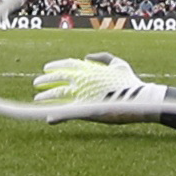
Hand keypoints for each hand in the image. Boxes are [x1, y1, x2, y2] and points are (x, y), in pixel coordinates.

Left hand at [31, 53, 153, 113]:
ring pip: (59, 95)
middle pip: (59, 79)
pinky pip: (68, 113)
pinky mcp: (86, 110)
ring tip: (37, 100)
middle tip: (36, 84)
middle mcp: (83, 80)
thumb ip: (103, 57)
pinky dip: (57, 116)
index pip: (67, 65)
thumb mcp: (119, 64)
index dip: (55, 66)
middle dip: (46, 81)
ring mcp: (83, 95)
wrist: (139, 99)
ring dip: (46, 97)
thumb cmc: (130, 81)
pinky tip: (48, 119)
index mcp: (90, 69)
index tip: (46, 69)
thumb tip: (87, 56)